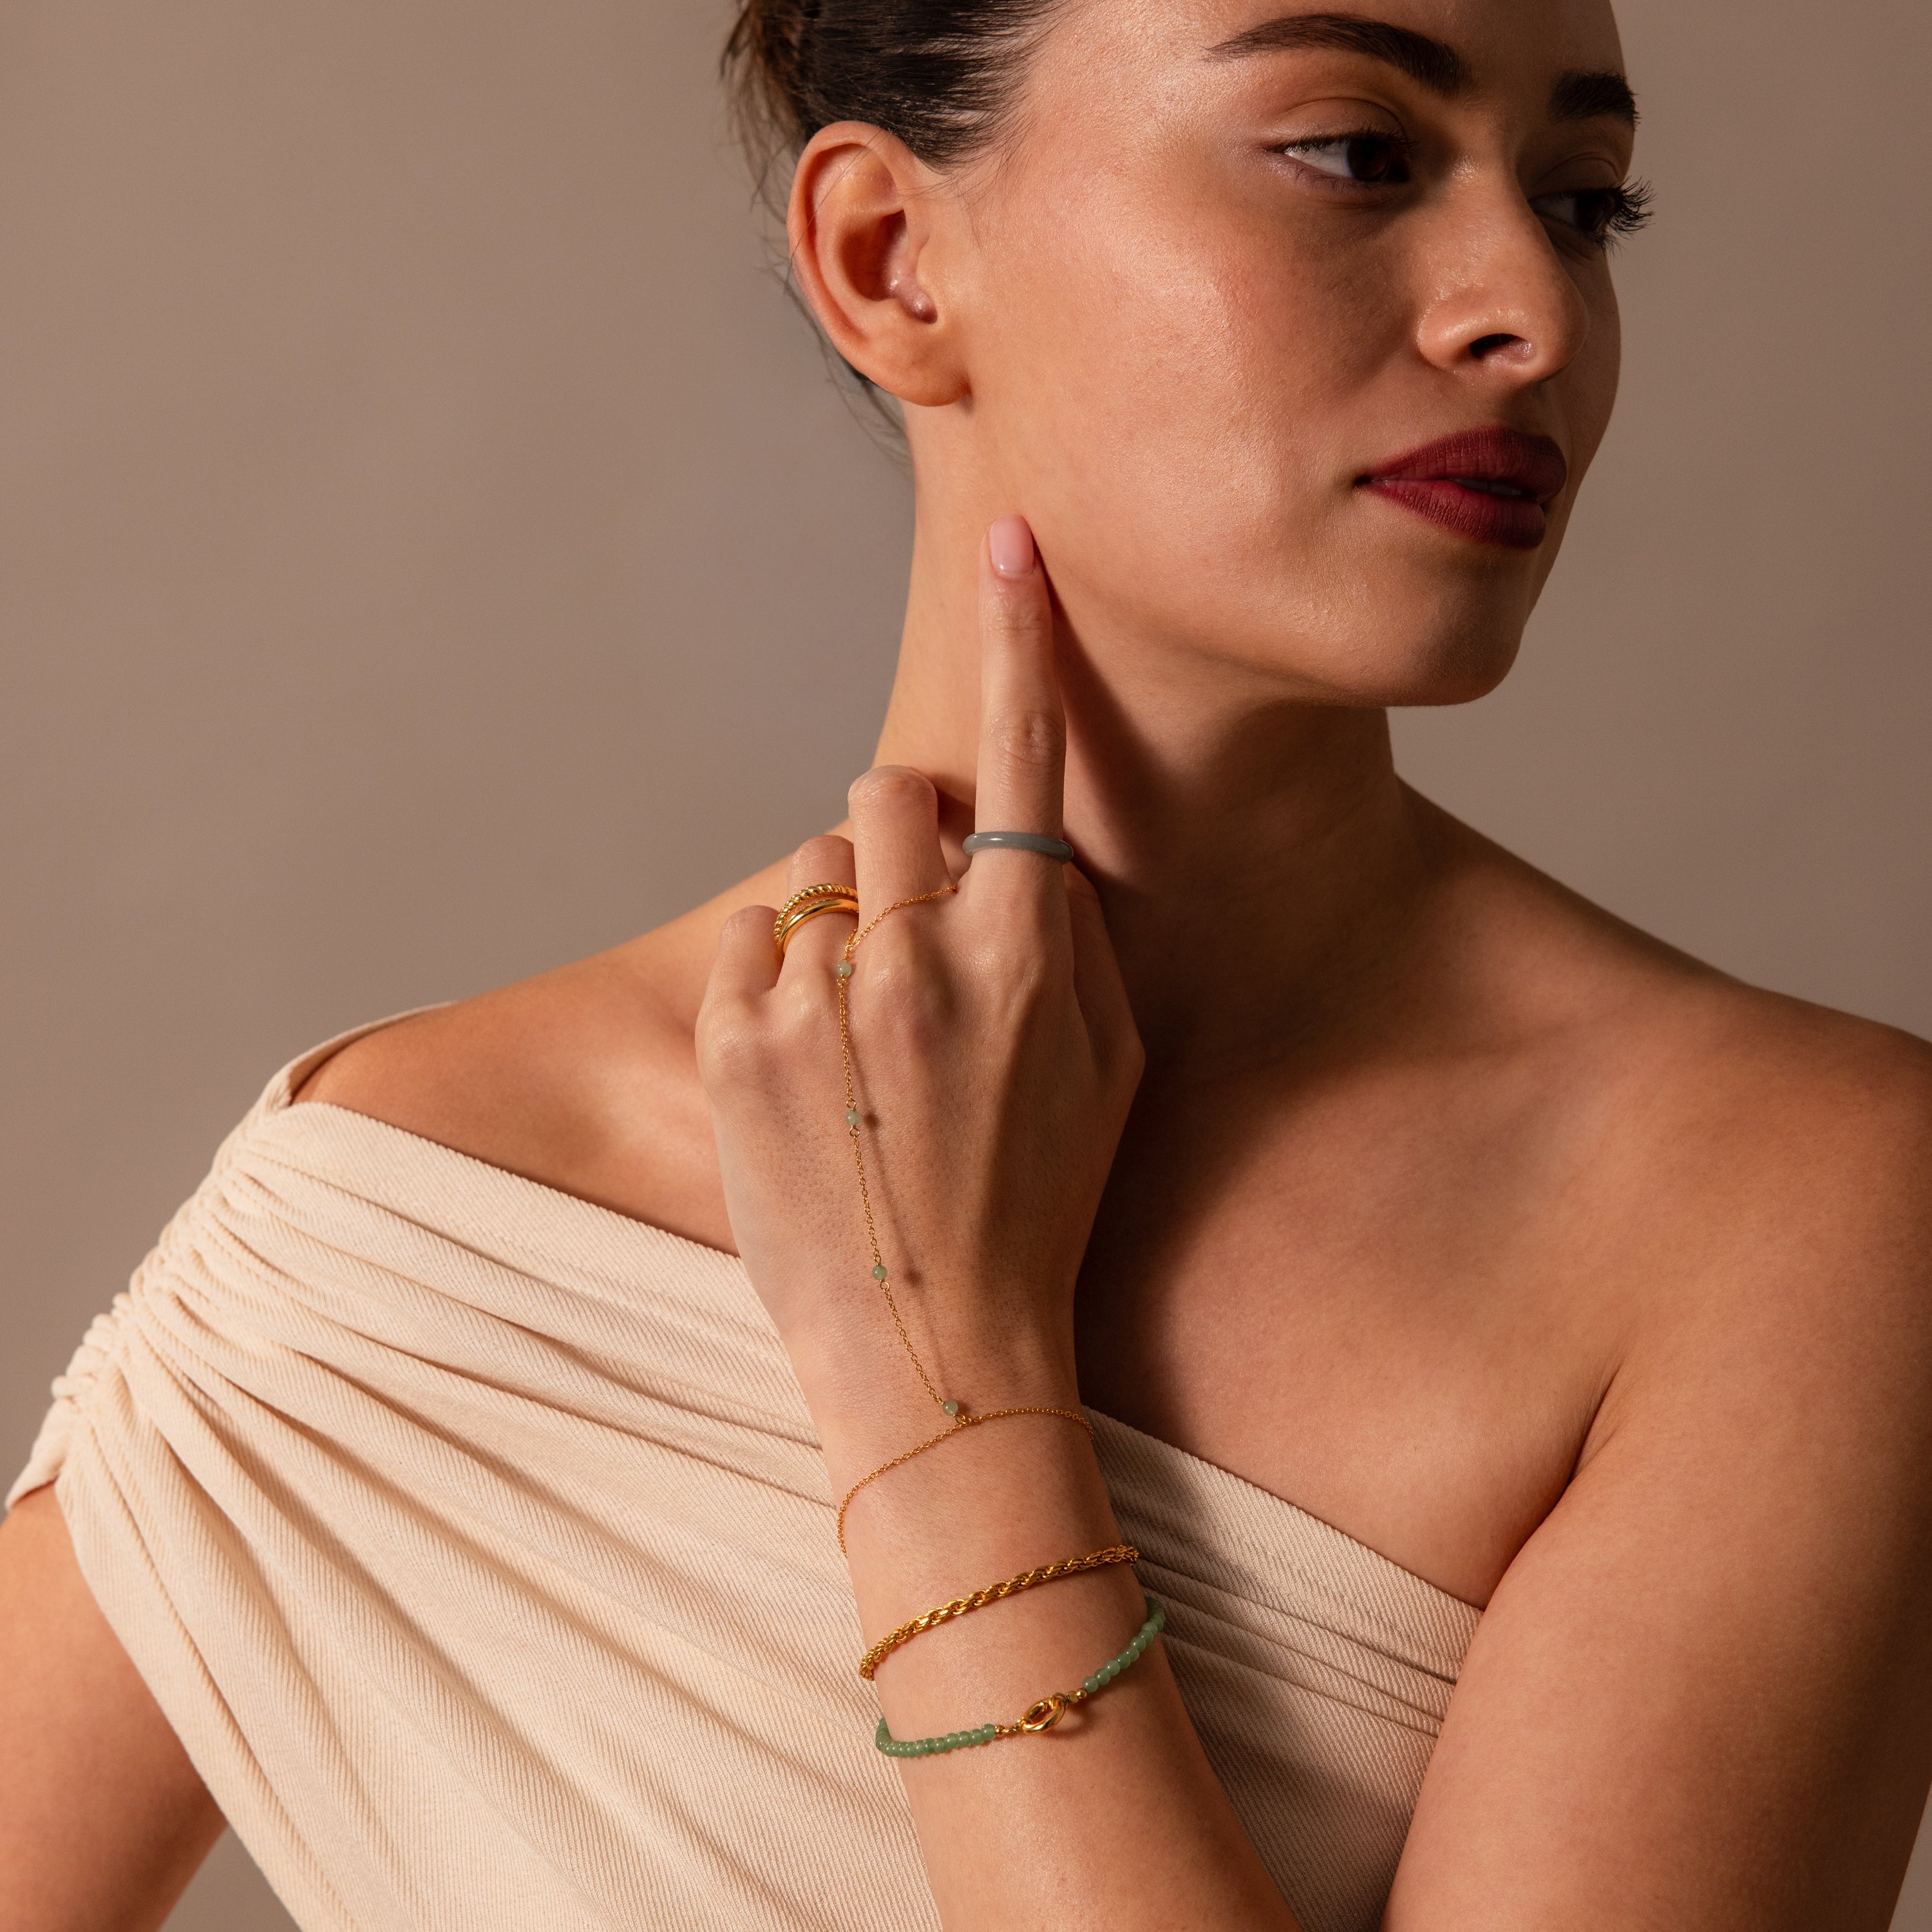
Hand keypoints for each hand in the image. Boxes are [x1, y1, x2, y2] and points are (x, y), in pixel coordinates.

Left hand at [696, 516, 1142, 1470]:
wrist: (935, 1352)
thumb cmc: (1041, 1210)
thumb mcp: (1111, 1074)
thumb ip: (1074, 941)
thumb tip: (1027, 855)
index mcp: (1028, 955)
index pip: (1025, 756)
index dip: (1022, 636)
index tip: (1011, 542)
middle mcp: (919, 956)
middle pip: (889, 793)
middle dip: (903, 836)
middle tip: (917, 926)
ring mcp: (816, 1000)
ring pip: (814, 871)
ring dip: (841, 922)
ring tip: (864, 1037)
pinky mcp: (734, 1045)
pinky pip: (750, 942)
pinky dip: (779, 979)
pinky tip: (812, 1067)